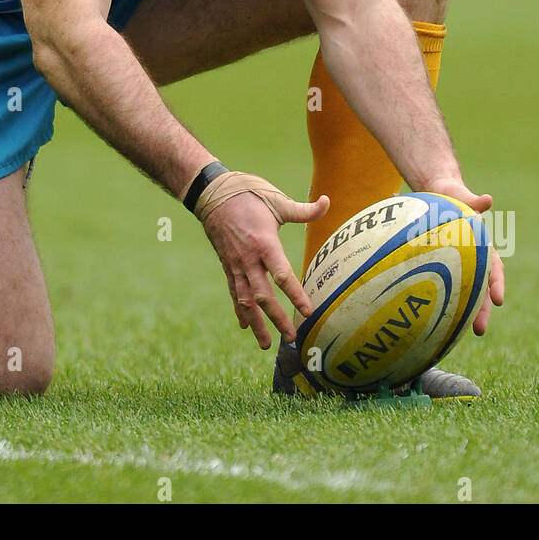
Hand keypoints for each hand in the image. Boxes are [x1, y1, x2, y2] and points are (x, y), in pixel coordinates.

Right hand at [199, 185, 327, 349]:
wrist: (211, 193)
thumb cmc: (247, 194)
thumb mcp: (276, 200)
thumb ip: (303, 210)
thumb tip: (327, 201)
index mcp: (264, 243)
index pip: (282, 275)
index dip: (296, 294)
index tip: (309, 312)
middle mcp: (248, 259)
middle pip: (264, 296)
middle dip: (277, 319)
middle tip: (291, 338)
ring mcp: (235, 265)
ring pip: (246, 301)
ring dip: (256, 324)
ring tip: (265, 345)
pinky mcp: (227, 265)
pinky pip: (234, 292)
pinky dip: (239, 311)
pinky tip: (244, 326)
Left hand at [426, 178, 504, 336]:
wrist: (439, 194)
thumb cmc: (452, 195)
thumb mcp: (461, 195)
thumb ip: (473, 199)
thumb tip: (487, 199)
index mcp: (482, 245)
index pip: (494, 268)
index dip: (497, 285)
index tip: (498, 301)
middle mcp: (472, 259)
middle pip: (480, 289)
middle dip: (481, 311)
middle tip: (479, 331)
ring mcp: (457, 264)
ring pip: (461, 292)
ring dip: (461, 312)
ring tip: (453, 334)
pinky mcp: (440, 266)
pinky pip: (440, 284)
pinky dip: (437, 299)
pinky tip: (425, 317)